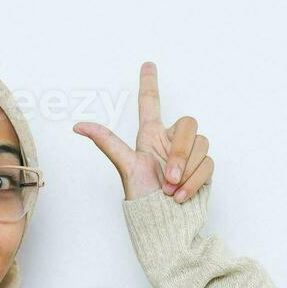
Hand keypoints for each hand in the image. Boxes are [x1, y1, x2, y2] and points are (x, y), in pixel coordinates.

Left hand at [72, 61, 213, 202]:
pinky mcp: (202, 168)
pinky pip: (208, 163)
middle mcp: (170, 141)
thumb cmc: (142, 197)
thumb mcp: (124, 166)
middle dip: (180, 152)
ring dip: (187, 170)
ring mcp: (188, 155)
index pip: (150, 102)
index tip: (148, 64)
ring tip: (172, 190)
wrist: (165, 223)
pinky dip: (195, 181)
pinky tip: (182, 195)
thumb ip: (106, 142)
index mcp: (150, 136)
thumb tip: (78, 126)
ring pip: (200, 144)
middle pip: (187, 125)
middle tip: (168, 176)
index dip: (149, 82)